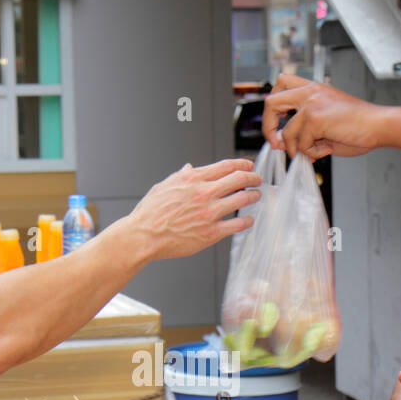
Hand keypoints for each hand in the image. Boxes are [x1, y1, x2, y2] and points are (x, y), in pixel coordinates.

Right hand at [124, 158, 262, 261]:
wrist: (143, 235)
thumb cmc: (149, 213)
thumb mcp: (164, 186)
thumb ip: (180, 176)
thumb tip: (190, 168)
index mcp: (192, 178)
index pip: (225, 166)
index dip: (242, 164)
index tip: (248, 165)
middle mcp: (203, 193)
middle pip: (239, 179)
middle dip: (253, 177)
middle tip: (257, 180)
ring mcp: (209, 213)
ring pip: (242, 199)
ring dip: (253, 196)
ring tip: (256, 196)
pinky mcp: (211, 233)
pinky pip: (236, 225)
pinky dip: (246, 222)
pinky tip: (249, 221)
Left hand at [262, 73, 381, 160]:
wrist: (379, 125)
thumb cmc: (358, 125)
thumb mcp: (326, 121)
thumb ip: (305, 128)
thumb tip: (285, 144)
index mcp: (313, 89)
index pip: (281, 83)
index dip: (273, 106)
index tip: (277, 124)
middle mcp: (310, 92)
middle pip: (271, 102)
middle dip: (268, 126)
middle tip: (276, 143)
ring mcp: (311, 104)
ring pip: (286, 133)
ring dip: (298, 150)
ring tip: (315, 152)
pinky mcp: (316, 118)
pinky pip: (301, 144)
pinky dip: (312, 153)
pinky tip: (328, 149)